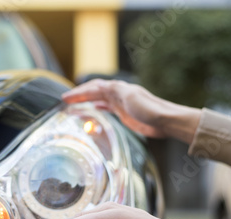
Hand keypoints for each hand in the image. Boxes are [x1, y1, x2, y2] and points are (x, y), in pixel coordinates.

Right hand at [62, 79, 200, 143]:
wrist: (165, 121)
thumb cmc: (150, 109)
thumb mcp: (132, 97)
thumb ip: (116, 91)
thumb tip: (101, 86)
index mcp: (118, 89)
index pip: (94, 88)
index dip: (79, 92)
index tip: (65, 98)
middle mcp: (118, 94)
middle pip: (94, 91)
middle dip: (79, 94)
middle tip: (65, 100)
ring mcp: (121, 103)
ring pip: (98, 99)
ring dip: (86, 100)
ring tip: (73, 104)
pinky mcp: (124, 113)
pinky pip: (106, 107)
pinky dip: (96, 107)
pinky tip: (92, 110)